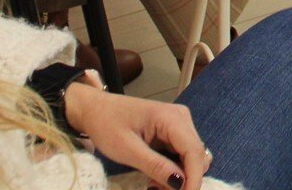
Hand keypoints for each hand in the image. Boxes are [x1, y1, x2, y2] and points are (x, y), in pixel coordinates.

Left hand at [63, 84, 209, 189]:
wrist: (95, 109)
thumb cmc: (107, 125)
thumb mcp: (127, 149)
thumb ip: (155, 166)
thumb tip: (180, 184)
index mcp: (171, 118)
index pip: (194, 152)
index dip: (194, 179)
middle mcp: (181, 118)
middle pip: (196, 156)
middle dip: (184, 179)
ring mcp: (179, 123)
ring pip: (191, 158)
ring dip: (178, 176)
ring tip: (153, 185)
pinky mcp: (173, 131)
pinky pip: (182, 155)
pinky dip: (173, 170)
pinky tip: (155, 176)